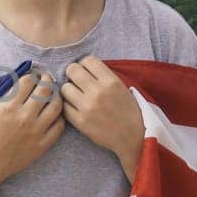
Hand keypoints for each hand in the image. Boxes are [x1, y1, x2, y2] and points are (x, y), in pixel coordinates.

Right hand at [0, 69, 63, 196]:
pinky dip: (59, 117)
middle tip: (46, 79)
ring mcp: (36, 131)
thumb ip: (8, 94)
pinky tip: (54, 115)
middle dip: (47, 80)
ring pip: (56, 106)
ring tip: (53, 95)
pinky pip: (59, 125)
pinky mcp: (43, 144)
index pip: (28, 81)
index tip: (33, 75)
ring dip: (56, 96)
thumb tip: (25, 79)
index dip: (32, 75)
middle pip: (45, 90)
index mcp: (8, 106)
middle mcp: (24, 117)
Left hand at [60, 53, 145, 183]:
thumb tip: (82, 66)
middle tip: (77, 82)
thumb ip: (103, 76)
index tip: (86, 72)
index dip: (84, 65)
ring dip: (69, 90)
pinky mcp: (80, 121)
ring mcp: (87, 106)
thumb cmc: (128, 111)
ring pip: (64, 88)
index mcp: (111, 81)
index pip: (87, 60)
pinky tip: (76, 108)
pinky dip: (68, 106)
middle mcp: (98, 91)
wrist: (133, 136)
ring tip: (76, 96)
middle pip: (72, 70)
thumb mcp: (121, 87)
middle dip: (73, 74)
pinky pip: (64, 106)